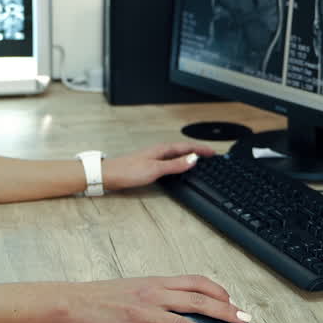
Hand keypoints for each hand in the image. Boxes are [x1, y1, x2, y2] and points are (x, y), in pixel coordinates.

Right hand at [61, 275, 248, 322]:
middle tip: (243, 319)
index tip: (232, 301)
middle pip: (198, 301)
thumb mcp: (138, 286)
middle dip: (225, 310)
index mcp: (156, 281)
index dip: (218, 291)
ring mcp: (144, 312)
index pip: (195, 282)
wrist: (75, 301)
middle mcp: (154, 294)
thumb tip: (189, 303)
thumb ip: (162, 292)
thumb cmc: (106, 294)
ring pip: (185, 322)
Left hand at [102, 142, 216, 191]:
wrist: (109, 175)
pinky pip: (170, 160)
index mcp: (162, 149)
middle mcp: (159, 151)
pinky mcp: (149, 164)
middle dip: (197, 151)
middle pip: (183, 149)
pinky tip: (178, 166)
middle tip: (210, 154)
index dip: (201, 149)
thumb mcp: (155, 169)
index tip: (213, 152)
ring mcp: (154, 157)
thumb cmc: (128, 171)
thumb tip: (193, 159)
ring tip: (199, 158)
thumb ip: (175, 165)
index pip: (187, 147)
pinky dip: (179, 161)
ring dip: (189, 155)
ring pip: (176, 154)